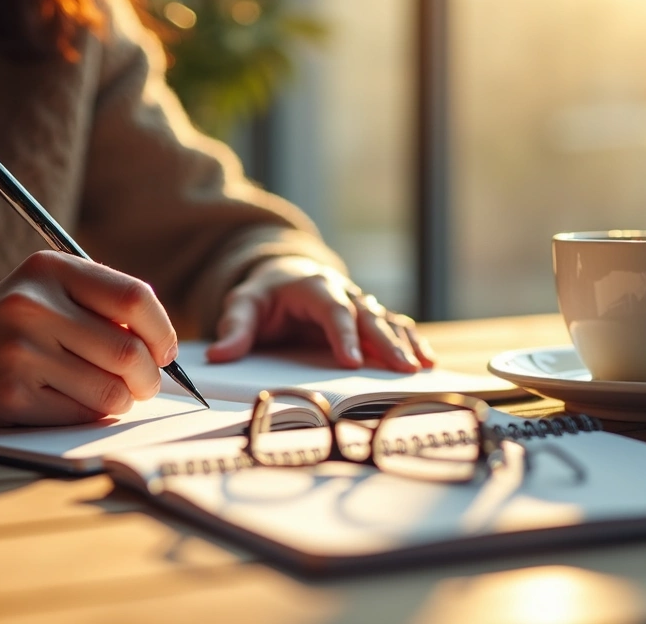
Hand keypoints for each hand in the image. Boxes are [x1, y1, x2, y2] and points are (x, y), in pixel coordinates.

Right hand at [0, 251, 177, 425]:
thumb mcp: (39, 295)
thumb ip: (98, 307)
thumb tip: (165, 348)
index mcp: (48, 269)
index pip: (136, 299)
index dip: (163, 332)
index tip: (166, 352)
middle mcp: (33, 304)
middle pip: (131, 353)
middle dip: (149, 380)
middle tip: (143, 387)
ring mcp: (19, 350)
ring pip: (112, 391)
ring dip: (120, 402)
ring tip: (104, 395)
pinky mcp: (9, 395)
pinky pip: (80, 415)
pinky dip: (88, 417)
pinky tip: (66, 404)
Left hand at [205, 256, 435, 371]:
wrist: (286, 277)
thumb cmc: (265, 296)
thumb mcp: (243, 306)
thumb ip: (235, 329)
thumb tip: (217, 355)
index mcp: (313, 287)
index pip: (332, 310)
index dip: (343, 335)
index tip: (351, 361)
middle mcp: (342, 292)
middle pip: (368, 317)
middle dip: (387, 342)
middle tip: (403, 368)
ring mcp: (359, 304)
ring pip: (387, 321)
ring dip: (406, 343)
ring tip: (423, 366)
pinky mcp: (368, 317)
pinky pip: (394, 327)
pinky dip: (412, 342)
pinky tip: (427, 361)